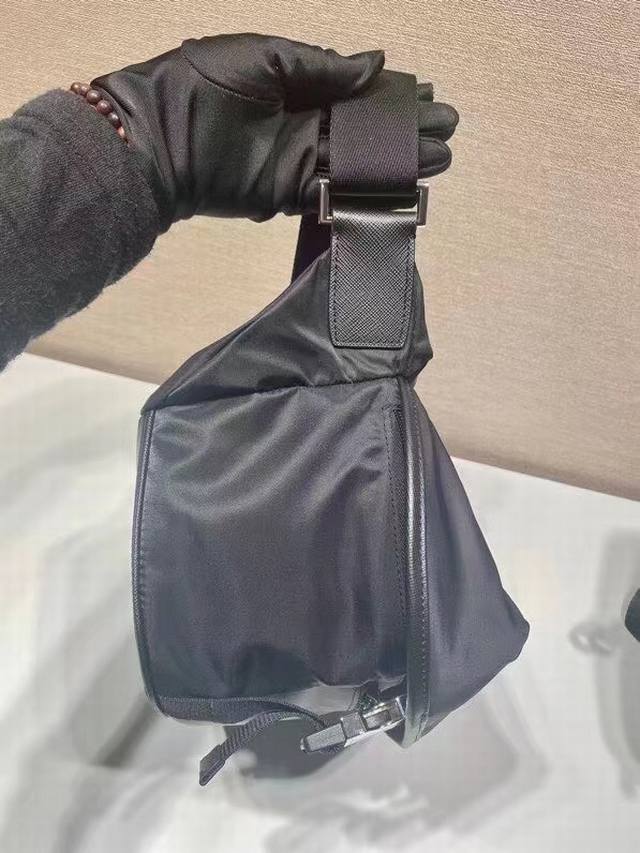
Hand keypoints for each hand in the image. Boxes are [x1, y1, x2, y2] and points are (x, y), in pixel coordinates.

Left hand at [92, 34, 457, 228]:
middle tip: (447, 129)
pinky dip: (368, 193)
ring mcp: (298, 161)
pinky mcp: (289, 194)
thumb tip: (378, 61)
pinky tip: (403, 191)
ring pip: (358, 163)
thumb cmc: (205, 83)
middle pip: (365, 128)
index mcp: (299, 83)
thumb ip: (324, 64)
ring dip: (398, 162)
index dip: (393, 94)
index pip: (356, 90)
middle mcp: (304, 123)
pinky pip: (335, 193)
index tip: (429, 93)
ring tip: (440, 159)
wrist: (161, 138)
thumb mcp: (268, 55)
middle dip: (406, 129)